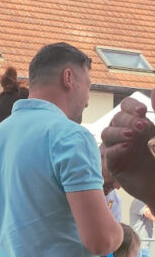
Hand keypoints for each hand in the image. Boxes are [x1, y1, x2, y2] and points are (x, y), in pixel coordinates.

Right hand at [100, 89, 154, 207]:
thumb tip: (154, 89)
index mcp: (138, 125)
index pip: (125, 107)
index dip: (131, 106)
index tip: (144, 110)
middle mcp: (126, 136)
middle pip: (115, 119)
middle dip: (128, 120)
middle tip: (143, 126)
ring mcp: (119, 151)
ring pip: (106, 134)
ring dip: (118, 132)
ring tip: (133, 137)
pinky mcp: (115, 167)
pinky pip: (108, 154)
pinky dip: (116, 148)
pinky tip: (128, 147)